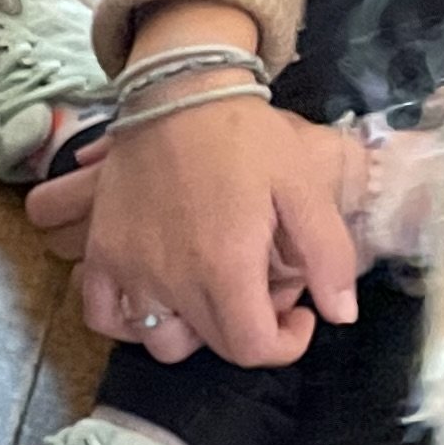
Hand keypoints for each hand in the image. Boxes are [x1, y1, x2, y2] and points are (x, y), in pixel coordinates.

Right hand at [60, 11, 359, 365]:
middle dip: (249, 329)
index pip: (253, 348)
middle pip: (212, 345)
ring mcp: (129, 271)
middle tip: (264, 286)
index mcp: (225, 267)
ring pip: (159, 342)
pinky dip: (129, 322)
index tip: (300, 313)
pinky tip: (155, 302)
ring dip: (193, 331)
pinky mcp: (102, 255)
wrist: (178, 95)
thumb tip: (341, 315)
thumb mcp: (305, 187)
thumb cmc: (246, 139)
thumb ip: (328, 256)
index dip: (286, 344)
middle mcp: (171, 280)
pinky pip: (103, 315)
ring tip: (213, 295)